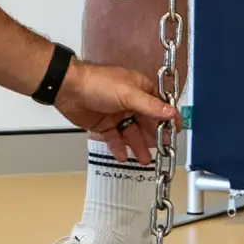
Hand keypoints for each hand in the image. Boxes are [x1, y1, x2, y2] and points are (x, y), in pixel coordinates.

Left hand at [55, 60, 179, 164]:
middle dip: (154, 136)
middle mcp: (130, 102)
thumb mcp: (127, 93)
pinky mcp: (104, 124)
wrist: (67, 89)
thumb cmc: (97, 83)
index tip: (176, 131)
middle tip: (162, 151)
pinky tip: (123, 157)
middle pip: (146, 122)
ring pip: (131, 132)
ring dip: (138, 146)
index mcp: (139, 89)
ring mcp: (117, 114)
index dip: (168, 118)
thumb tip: (170, 112)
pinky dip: (119, 147)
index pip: (159, 105)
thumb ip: (149, 105)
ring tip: (145, 160)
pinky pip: (115, 138)